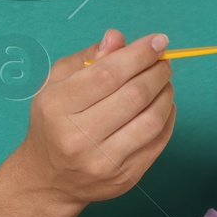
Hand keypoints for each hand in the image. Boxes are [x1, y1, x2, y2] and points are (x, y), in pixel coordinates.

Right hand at [13, 29, 175, 207]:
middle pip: (134, 96)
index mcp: (57, 106)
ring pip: (151, 121)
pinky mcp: (124, 178)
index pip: (107, 74)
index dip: (138, 54)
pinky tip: (163, 106)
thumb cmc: (54, 120)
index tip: (157, 42)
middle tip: (164, 62)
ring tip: (164, 82)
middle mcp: (78, 137)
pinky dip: (167, 118)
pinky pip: (158, 143)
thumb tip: (118, 38)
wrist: (48, 179)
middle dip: (157, 72)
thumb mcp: (57, 82)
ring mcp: (103, 162)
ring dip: (166, 94)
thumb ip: (88, 57)